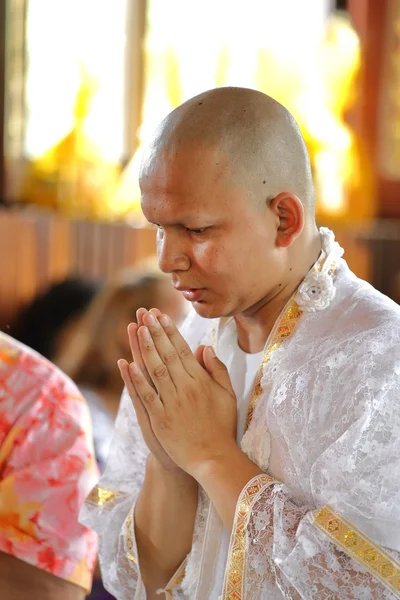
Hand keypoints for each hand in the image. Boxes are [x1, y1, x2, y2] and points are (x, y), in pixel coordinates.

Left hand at [126, 311, 237, 477]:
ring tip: (136, 328)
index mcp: (202, 381)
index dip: (171, 332)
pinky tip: (127, 364)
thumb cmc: (222, 426)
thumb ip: (217, 370)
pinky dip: (135, 380)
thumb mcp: (228, 395)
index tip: (162, 316)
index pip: (183, 350)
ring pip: (156, 370)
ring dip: (145, 348)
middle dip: (156, 332)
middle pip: (168, 355)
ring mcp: (172, 404)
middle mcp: (186, 388)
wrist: (213, 458)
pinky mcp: (160, 419)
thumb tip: (205, 347)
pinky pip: (146, 396)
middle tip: (146, 313)